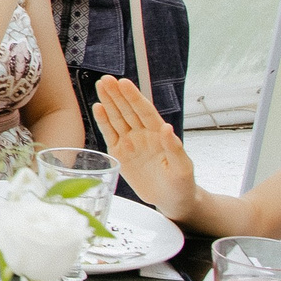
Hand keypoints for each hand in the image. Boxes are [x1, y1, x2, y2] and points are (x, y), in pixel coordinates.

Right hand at [93, 75, 193, 210]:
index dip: (134, 97)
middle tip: (106, 80)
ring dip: (108, 102)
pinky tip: (98, 108)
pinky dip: (103, 122)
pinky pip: (110, 135)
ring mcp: (131, 143)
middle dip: (117, 94)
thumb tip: (167, 128)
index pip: (144, 111)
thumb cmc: (181, 184)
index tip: (124, 83)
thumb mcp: (182, 168)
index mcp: (159, 135)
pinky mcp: (120, 154)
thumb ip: (174, 148)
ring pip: (117, 118)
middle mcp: (143, 135)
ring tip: (100, 86)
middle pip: (128, 110)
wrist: (172, 200)